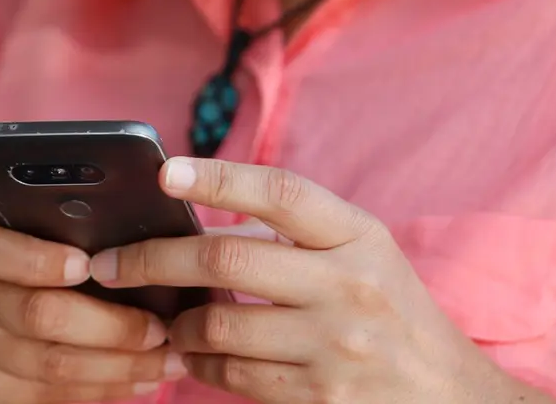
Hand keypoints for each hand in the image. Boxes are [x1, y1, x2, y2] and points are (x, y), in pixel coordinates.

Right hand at [0, 196, 186, 403]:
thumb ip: (36, 221)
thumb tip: (126, 234)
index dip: (38, 259)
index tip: (89, 264)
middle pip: (35, 315)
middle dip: (111, 325)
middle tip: (163, 327)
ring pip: (49, 366)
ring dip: (118, 366)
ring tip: (166, 358)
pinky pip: (45, 395)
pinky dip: (97, 389)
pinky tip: (134, 380)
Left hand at [89, 158, 551, 403]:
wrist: (449, 392)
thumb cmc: (391, 308)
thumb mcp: (363, 252)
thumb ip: (294, 233)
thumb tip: (196, 221)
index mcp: (357, 235)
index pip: (281, 193)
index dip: (221, 178)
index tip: (166, 173)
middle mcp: (348, 285)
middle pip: (226, 261)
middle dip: (150, 260)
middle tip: (107, 264)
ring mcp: (335, 345)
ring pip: (219, 326)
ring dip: (177, 323)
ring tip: (164, 318)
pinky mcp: (319, 396)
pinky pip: (233, 376)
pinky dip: (199, 363)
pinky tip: (193, 354)